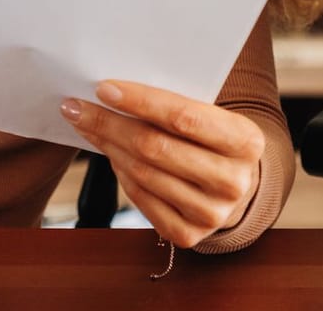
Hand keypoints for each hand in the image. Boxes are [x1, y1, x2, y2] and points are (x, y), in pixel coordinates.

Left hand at [60, 80, 265, 247]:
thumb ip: (176, 106)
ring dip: (108, 147)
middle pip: (156, 147)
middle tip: (77, 107)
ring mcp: (211, 213)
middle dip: (110, 124)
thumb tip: (114, 93)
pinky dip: (120, 173)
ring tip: (87, 126)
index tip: (104, 88)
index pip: (184, 117)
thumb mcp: (212, 117)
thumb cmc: (213, 139)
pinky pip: (140, 198)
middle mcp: (233, 182)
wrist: (233, 185)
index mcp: (246, 141)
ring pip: (143, 173)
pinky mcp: (188, 234)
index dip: (141, 101)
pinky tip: (110, 154)